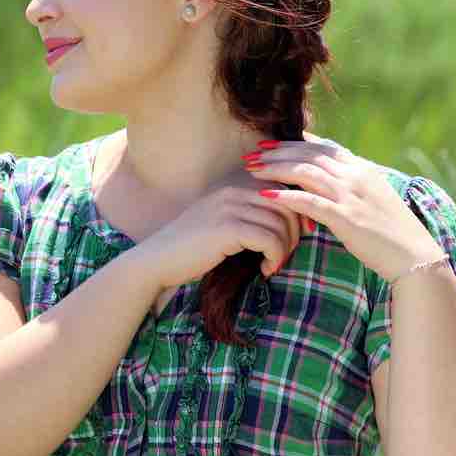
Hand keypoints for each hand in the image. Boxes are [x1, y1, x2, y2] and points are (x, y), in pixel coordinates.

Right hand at [140, 166, 309, 291]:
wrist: (158, 260)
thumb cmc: (191, 248)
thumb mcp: (222, 223)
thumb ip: (249, 215)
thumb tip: (288, 223)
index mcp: (233, 185)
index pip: (281, 189)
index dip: (296, 213)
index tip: (297, 236)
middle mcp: (233, 190)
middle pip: (286, 205)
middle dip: (295, 232)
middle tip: (286, 254)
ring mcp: (230, 208)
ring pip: (280, 224)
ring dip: (284, 249)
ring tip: (274, 264)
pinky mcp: (228, 229)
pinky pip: (269, 240)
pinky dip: (274, 257)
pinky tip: (265, 270)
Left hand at [243, 132, 445, 281]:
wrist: (414, 255)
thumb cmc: (392, 232)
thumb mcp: (372, 199)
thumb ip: (352, 186)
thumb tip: (329, 182)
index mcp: (362, 169)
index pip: (322, 147)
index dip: (293, 144)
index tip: (270, 144)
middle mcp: (356, 176)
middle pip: (309, 155)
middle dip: (277, 153)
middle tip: (252, 154)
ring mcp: (351, 196)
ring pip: (306, 172)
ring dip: (275, 168)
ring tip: (252, 170)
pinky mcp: (346, 217)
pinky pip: (310, 201)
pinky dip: (286, 196)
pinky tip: (265, 195)